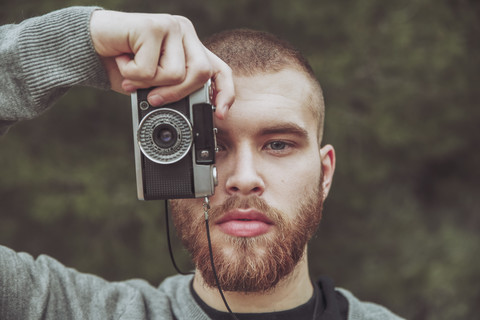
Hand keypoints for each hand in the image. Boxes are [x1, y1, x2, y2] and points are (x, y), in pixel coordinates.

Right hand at [89, 10, 233, 118]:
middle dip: (176, 94)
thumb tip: (195, 112)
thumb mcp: (155, 85)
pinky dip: (132, 74)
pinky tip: (122, 59)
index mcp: (190, 47)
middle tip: (152, 97)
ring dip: (149, 83)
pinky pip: (151, 69)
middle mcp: (185, 32)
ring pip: (176, 74)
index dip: (225, 93)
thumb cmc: (125, 66)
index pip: (219, 70)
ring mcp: (171, 26)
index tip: (220, 114)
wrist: (90, 46)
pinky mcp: (153, 25)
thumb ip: (176, 91)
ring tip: (132, 72)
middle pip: (201, 74)